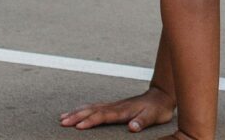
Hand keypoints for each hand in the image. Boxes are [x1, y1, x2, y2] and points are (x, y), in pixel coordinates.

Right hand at [59, 87, 173, 131]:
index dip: (91, 121)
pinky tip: (76, 111)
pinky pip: (95, 106)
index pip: (104, 116)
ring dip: (77, 112)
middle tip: (63, 122)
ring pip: (91, 108)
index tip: (78, 126)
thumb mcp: (154, 117)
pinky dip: (83, 109)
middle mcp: (116, 107)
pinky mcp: (114, 106)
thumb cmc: (158, 108)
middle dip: (77, 116)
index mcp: (123, 111)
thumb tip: (132, 127)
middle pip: (93, 111)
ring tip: (62, 118)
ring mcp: (114, 105)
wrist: (162, 95)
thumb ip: (142, 122)